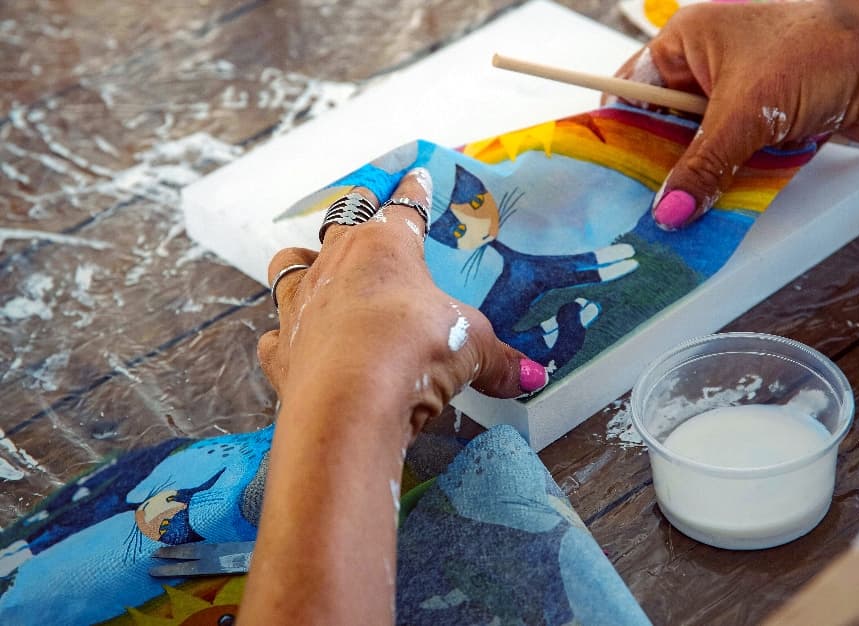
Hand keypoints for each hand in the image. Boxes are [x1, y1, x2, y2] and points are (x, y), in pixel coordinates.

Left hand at [257, 168, 547, 441]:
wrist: (349, 401)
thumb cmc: (414, 350)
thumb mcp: (471, 349)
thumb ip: (497, 358)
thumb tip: (530, 376)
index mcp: (386, 247)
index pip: (404, 206)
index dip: (415, 191)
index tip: (417, 176)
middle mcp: (337, 263)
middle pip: (342, 220)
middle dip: (355, 210)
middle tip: (364, 209)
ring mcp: (301, 304)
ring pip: (289, 264)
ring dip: (303, 262)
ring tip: (313, 265)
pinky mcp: (281, 350)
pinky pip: (275, 335)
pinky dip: (284, 337)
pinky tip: (292, 344)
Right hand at [611, 1, 858, 229]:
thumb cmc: (820, 48)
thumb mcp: (746, 111)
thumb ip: (702, 167)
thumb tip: (668, 212)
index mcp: (687, 42)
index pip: (632, 92)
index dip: (617, 134)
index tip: (606, 176)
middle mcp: (706, 67)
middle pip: (661, 127)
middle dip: (653, 167)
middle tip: (635, 207)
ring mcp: (736, 96)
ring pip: (695, 148)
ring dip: (690, 180)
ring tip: (669, 216)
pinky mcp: (762, 123)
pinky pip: (727, 160)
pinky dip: (721, 183)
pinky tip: (706, 208)